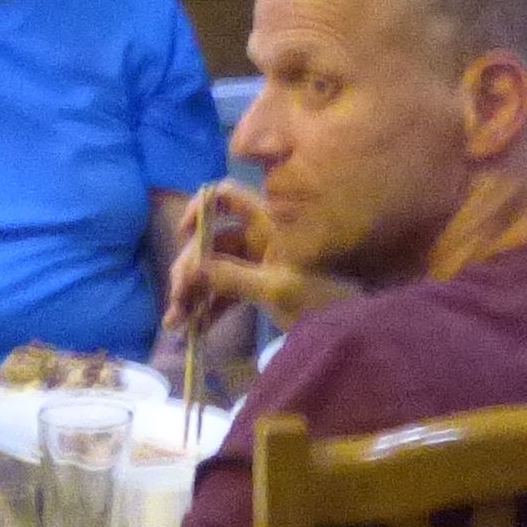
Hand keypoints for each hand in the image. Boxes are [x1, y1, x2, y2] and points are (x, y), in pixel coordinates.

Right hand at [166, 184, 343, 336]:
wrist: (349, 329)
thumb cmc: (322, 300)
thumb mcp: (276, 288)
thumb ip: (232, 277)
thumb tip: (190, 268)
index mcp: (267, 224)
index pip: (226, 197)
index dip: (200, 208)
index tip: (184, 235)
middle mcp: (258, 237)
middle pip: (210, 242)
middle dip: (188, 270)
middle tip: (177, 301)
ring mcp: (256, 262)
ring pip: (212, 270)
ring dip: (193, 293)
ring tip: (177, 323)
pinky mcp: (255, 287)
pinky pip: (224, 291)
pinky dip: (208, 307)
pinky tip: (193, 329)